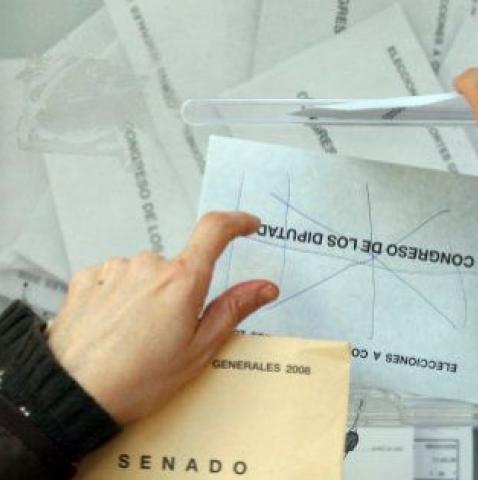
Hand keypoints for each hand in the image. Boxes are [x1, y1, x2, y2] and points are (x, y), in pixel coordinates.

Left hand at [48, 212, 277, 423]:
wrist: (72, 395)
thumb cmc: (138, 380)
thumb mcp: (198, 350)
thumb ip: (233, 310)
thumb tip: (265, 287)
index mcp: (181, 281)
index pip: (215, 231)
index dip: (236, 222)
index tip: (248, 225)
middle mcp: (148, 265)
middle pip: (178, 265)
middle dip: (180, 291)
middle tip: (171, 332)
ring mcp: (114, 270)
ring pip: (145, 273)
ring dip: (147, 295)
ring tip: (136, 337)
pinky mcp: (86, 279)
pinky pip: (114, 278)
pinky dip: (120, 297)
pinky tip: (113, 327)